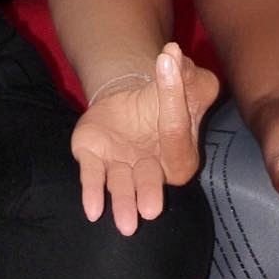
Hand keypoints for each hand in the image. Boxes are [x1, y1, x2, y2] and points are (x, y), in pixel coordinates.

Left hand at [71, 42, 219, 235]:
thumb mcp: (186, 82)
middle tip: (151, 209)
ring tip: (126, 224)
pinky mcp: (94, 159)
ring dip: (122, 202)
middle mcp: (151, 167)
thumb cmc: (165, 100)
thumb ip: (186, 74)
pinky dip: (92, 192)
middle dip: (149, 192)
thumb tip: (174, 54)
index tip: (166, 61)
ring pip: (121, 186)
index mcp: (180, 152)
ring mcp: (121, 166)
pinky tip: (92, 209)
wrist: (129, 102)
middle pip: (150, 178)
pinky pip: (92, 177)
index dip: (173, 94)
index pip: (176, 130)